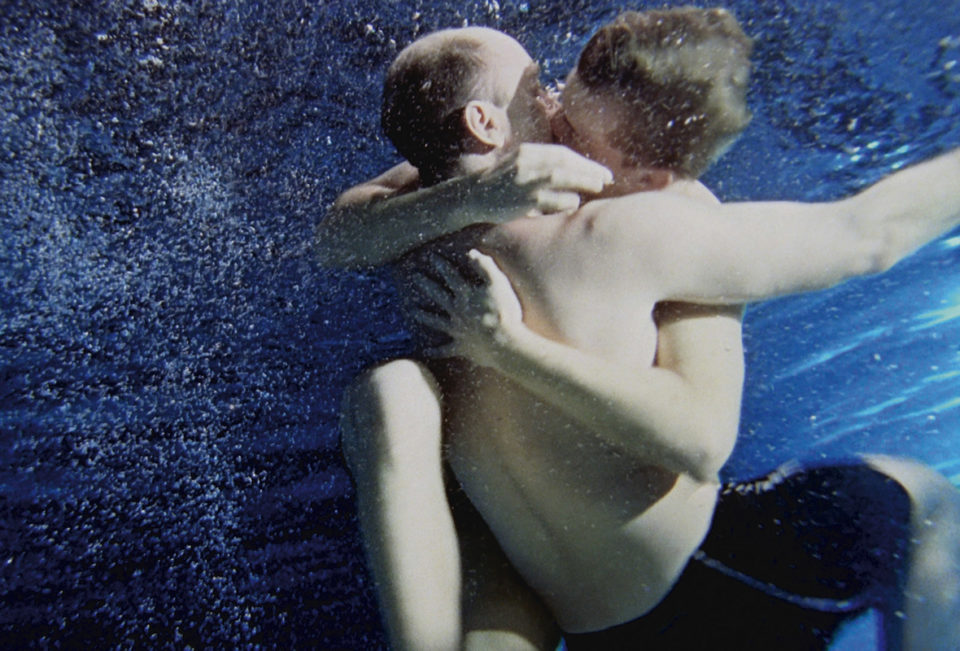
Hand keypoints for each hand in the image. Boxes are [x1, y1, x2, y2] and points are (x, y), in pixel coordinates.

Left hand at [406, 249, 522, 366]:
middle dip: (426, 284)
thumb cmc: (503, 312)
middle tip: (415, 277)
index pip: (451, 276)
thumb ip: (485, 267)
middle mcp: (457, 311)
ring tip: (413, 311)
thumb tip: (472, 253)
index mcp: (465, 295)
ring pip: (436, 321)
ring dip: (424, 315)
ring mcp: (457, 330)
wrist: (503, 343)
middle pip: (438, 295)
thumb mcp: (498, 283)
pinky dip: (435, 351)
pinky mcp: (461, 347)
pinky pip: (445, 350)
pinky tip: (425, 352)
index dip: (442, 265)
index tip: (432, 257)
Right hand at [472, 143, 611, 220]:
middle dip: (589, 170)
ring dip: (583, 181)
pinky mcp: (524, 200)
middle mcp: (526, 162)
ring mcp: (525, 180)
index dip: (583, 161)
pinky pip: (552, 199)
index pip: (561, 153)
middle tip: (607, 178)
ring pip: (561, 177)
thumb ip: (540, 165)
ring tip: (598, 186)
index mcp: (526, 152)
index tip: (599, 170)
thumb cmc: (498, 185)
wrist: (470, 198)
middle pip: (565, 162)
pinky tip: (574, 204)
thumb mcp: (517, 166)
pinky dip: (566, 201)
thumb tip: (571, 171)